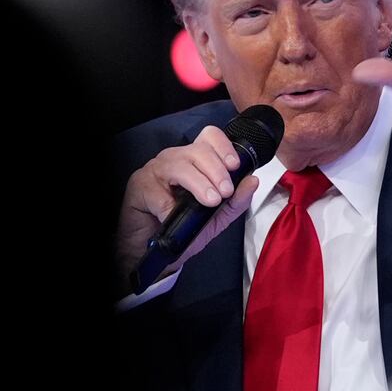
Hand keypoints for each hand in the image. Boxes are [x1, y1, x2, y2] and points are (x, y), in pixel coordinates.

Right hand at [116, 125, 259, 290]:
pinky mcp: (138, 185)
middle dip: (216, 170)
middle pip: (197, 150)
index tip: (235, 166)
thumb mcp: (216, 218)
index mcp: (194, 161)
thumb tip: (253, 181)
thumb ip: (235, 201)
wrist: (155, 252)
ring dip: (198, 184)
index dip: (224, 147)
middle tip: (225, 192)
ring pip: (179, 166)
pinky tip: (173, 216)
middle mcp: (175, 160)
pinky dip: (169, 206)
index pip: (209, 138)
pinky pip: (157, 191)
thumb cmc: (183, 230)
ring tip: (210, 201)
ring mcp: (155, 170)